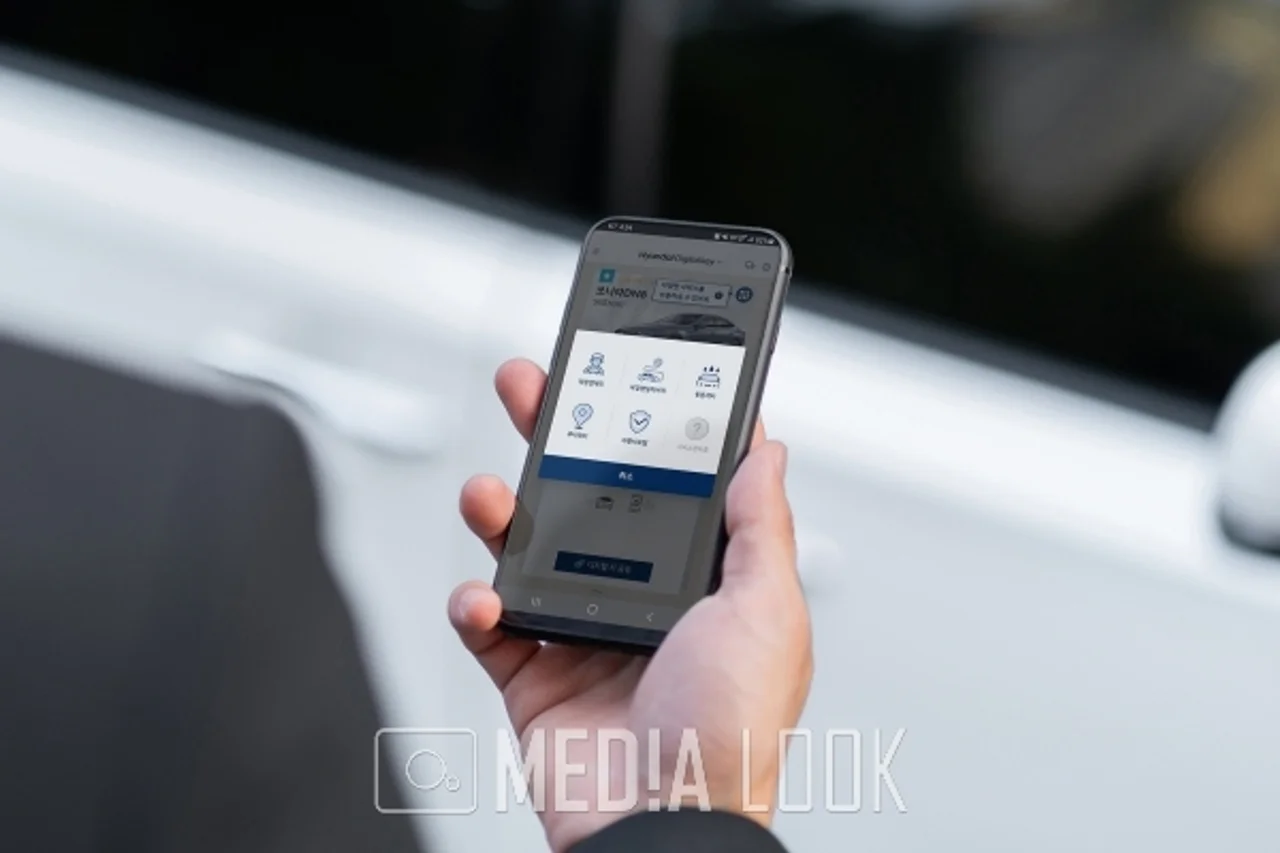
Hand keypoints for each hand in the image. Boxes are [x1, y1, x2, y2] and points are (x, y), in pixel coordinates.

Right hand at [449, 358, 812, 851]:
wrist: (662, 828)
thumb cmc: (731, 735)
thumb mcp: (769, 614)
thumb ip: (761, 528)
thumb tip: (767, 451)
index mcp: (702, 579)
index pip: (671, 482)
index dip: (646, 425)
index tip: (625, 372)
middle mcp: (641, 598)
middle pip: (588, 497)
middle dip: (554, 437)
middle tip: (529, 386)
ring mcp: (583, 635)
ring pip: (527, 549)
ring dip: (499, 511)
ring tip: (487, 492)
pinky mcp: (534, 676)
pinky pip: (488, 624)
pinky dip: (473, 606)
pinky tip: (481, 600)